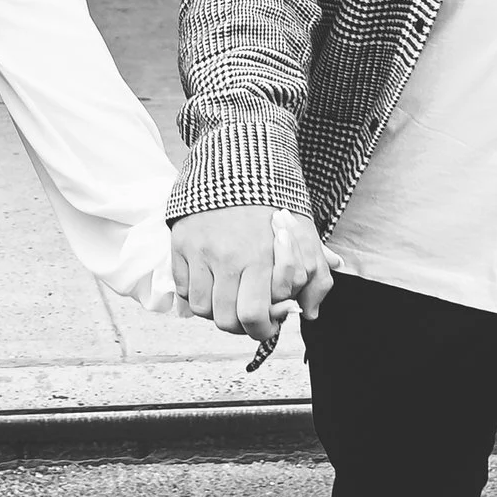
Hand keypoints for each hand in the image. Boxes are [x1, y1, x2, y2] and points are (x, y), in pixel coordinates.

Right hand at [171, 207, 335, 339]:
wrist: (237, 166)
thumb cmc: (273, 205)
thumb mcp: (304, 236)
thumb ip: (316, 276)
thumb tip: (310, 312)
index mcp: (259, 257)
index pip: (254, 316)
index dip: (261, 330)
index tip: (267, 325)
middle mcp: (227, 257)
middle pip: (225, 320)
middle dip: (239, 324)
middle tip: (248, 316)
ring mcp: (200, 252)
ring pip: (202, 308)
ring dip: (216, 309)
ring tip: (230, 296)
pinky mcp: (180, 245)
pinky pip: (183, 289)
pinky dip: (196, 293)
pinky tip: (211, 282)